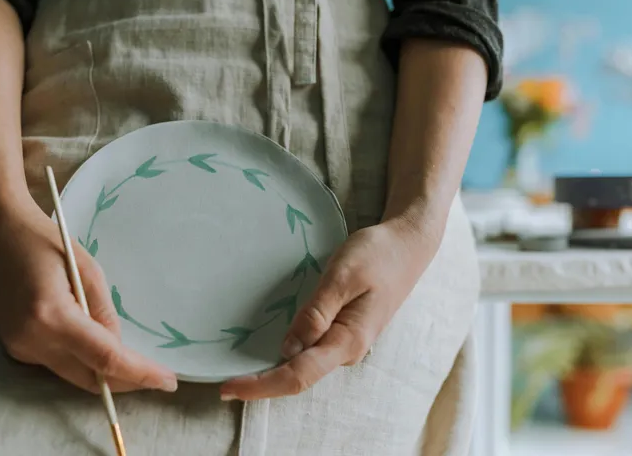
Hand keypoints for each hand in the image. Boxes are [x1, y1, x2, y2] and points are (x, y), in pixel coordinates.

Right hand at [0, 200, 177, 393]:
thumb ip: (104, 312)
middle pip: (88, 379)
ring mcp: (18, 347)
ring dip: (104, 373)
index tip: (168, 381)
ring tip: (134, 360)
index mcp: (52, 315)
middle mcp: (31, 340)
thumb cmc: (42, 238)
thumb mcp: (87, 268)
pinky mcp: (13, 346)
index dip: (140, 374)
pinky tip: (96, 344)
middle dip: (126, 382)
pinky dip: (81, 360)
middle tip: (158, 377)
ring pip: (73, 376)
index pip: (105, 359)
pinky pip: (57, 364)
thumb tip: (117, 347)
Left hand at [219, 217, 439, 400]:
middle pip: (297, 377)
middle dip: (261, 385)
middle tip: (222, 385)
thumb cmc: (377, 255)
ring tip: (236, 372)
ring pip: (302, 366)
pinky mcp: (341, 331)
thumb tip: (288, 348)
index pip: (297, 375)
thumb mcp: (343, 277)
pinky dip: (284, 356)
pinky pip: (309, 352)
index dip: (261, 386)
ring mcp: (344, 342)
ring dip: (271, 372)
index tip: (228, 387)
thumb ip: (316, 313)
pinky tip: (265, 351)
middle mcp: (345, 350)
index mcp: (347, 341)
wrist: (408, 244)